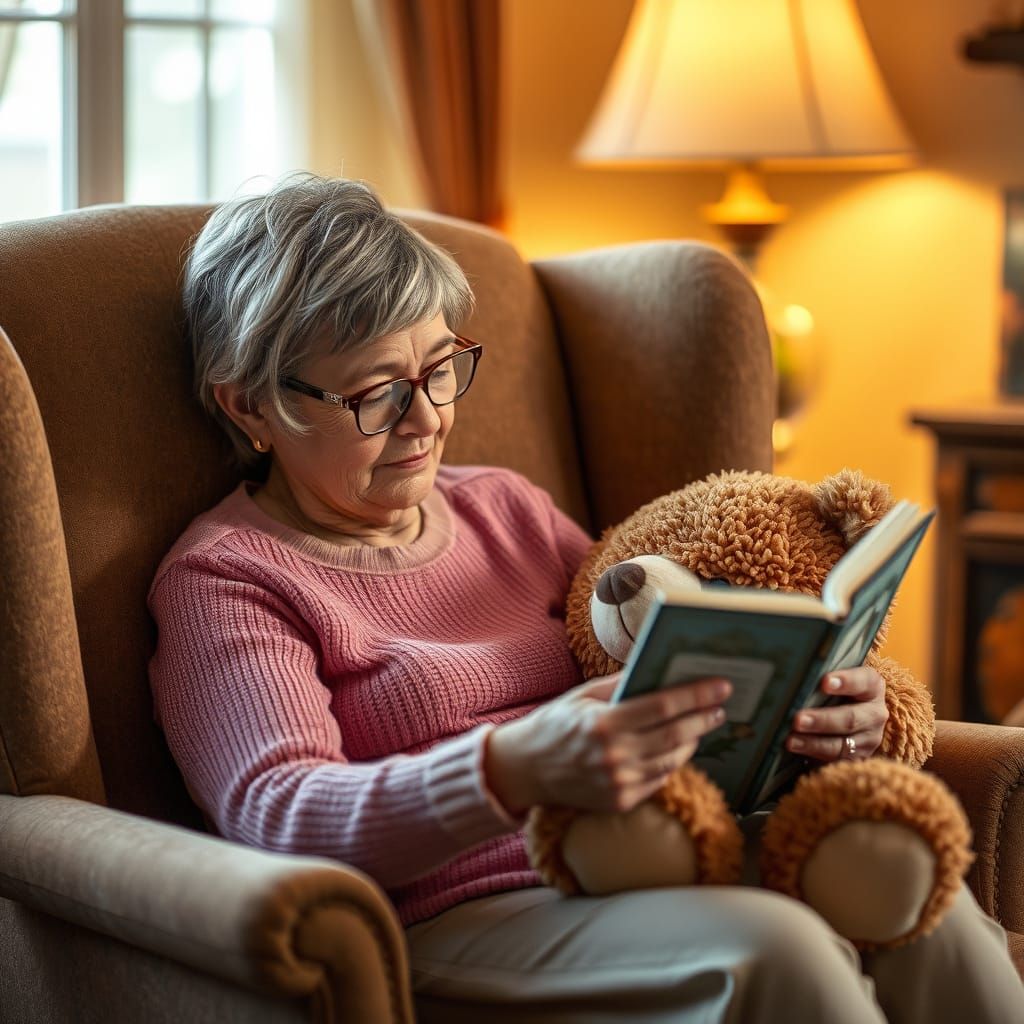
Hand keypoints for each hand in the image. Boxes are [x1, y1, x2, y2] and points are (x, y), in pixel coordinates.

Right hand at [485, 674, 730, 815]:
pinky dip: (672, 762)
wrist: (526, 769)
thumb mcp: (584, 695)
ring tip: (702, 725)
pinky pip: (658, 779)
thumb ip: (622, 685)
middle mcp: (614, 756)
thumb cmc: (556, 723)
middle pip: (676, 735)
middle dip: (703, 718)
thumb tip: (660, 670)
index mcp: (604, 723)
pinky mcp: (621, 802)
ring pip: (672, 760)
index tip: (720, 686)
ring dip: (692, 741)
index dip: (697, 695)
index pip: (664, 706)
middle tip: (720, 706)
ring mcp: (619, 783)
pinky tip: (677, 748)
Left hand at [785, 666, 887, 761]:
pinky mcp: (859, 758)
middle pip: (850, 718)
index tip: (825, 682)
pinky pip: (837, 761)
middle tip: (798, 719)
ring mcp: (869, 739)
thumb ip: (819, 678)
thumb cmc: (834, 690)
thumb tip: (789, 674)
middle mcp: (875, 713)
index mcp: (871, 686)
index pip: (864, 681)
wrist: (848, 713)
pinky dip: (815, 757)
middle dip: (822, 720)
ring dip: (814, 743)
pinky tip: (798, 752)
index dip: (846, 681)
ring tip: (791, 740)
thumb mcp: (833, 680)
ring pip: (842, 744)